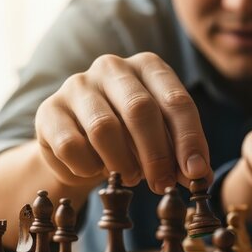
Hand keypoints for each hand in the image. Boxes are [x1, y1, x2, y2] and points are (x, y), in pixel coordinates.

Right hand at [35, 52, 211, 193]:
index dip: (189, 140)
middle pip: (140, 110)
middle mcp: (113, 68)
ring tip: (132, 178)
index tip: (196, 173)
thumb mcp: (163, 140)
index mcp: (149, 67)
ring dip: (123, 163)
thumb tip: (202, 177)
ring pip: (104, 129)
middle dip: (157, 154)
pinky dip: (89, 167)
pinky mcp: (49, 110)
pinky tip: (97, 172)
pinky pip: (71, 146)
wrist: (78, 140)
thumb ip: (182, 155)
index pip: (176, 101)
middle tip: (162, 184)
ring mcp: (78, 85)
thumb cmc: (132, 137)